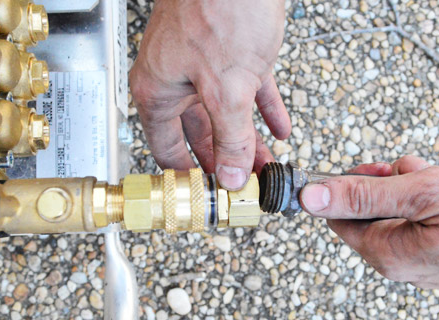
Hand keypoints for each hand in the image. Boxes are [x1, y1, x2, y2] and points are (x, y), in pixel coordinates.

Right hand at [129, 0, 290, 189]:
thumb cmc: (221, 9)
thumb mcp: (227, 88)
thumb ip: (230, 137)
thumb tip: (230, 175)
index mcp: (159, 91)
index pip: (166, 149)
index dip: (188, 176)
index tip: (208, 195)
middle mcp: (177, 81)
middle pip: (200, 135)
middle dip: (225, 161)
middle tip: (243, 184)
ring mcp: (205, 67)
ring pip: (225, 115)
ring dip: (246, 141)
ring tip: (265, 164)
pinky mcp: (233, 54)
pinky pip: (247, 92)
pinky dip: (263, 111)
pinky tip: (279, 128)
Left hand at [300, 155, 438, 289]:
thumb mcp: (421, 191)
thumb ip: (362, 195)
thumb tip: (309, 198)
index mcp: (389, 255)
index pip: (339, 218)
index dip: (347, 188)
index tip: (371, 170)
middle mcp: (402, 265)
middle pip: (368, 214)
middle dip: (385, 185)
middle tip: (411, 170)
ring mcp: (425, 261)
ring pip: (395, 212)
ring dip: (408, 187)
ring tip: (437, 178)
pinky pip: (419, 220)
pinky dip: (427, 198)